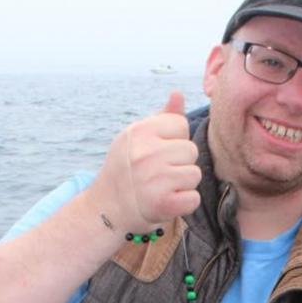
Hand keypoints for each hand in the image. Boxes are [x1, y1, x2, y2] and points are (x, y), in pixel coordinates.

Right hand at [88, 91, 201, 232]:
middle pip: (191, 150)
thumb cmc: (125, 170)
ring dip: (183, 184)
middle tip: (158, 174)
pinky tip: (166, 202)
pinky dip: (184, 204)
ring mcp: (155, 179)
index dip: (174, 141)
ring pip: (194, 174)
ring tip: (161, 188)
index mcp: (140, 131)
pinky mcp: (163, 203)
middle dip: (180, 163)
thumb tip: (178, 93)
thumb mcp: (136, 139)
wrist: (106, 209)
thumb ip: (161, 118)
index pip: (181, 125)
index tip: (157, 154)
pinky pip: (193, 199)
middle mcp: (146, 153)